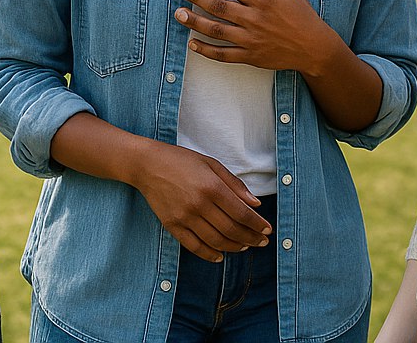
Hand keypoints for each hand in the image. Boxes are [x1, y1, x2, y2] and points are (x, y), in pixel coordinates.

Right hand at [129, 139, 271, 262]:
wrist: (148, 165)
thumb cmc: (183, 160)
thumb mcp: (212, 164)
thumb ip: (234, 185)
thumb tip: (255, 204)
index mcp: (211, 186)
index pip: (241, 212)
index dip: (256, 224)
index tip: (267, 230)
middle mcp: (199, 204)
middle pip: (231, 229)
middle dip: (250, 238)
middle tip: (262, 242)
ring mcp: (184, 217)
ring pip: (215, 241)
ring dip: (234, 247)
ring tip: (245, 247)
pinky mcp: (172, 226)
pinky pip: (194, 246)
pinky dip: (209, 254)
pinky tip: (220, 256)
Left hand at [173, 0, 331, 74]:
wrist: (314, 47)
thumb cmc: (300, 12)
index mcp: (262, 0)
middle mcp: (254, 19)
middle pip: (218, 6)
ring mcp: (250, 39)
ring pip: (216, 30)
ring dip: (195, 22)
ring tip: (179, 14)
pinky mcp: (250, 56)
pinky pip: (224, 54)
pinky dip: (207, 50)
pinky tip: (192, 44)